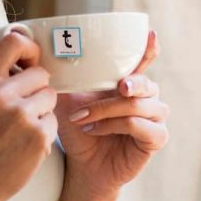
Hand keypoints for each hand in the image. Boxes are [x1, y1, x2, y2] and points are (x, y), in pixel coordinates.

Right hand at [0, 31, 58, 200]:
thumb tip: (28, 57)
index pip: (13, 41)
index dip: (29, 49)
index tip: (30, 63)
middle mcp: (1, 94)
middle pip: (41, 74)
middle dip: (36, 90)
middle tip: (21, 110)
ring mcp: (22, 115)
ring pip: (50, 97)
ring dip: (42, 112)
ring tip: (21, 130)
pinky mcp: (39, 136)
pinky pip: (54, 121)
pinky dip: (44, 133)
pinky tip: (25, 145)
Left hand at [55, 29, 168, 195]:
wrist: (82, 165)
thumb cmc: (79, 130)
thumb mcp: (69, 100)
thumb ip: (67, 78)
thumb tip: (45, 52)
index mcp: (129, 84)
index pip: (145, 61)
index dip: (150, 49)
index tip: (152, 34)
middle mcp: (147, 99)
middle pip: (145, 84)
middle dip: (131, 83)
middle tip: (119, 86)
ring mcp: (154, 119)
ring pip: (139, 106)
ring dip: (109, 110)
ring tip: (83, 119)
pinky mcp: (155, 139)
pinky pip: (141, 127)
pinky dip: (115, 127)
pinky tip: (95, 131)